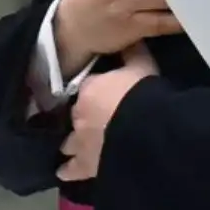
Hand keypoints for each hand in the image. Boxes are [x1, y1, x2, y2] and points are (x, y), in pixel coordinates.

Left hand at [57, 44, 157, 181]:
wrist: (144, 127)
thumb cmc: (143, 92)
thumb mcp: (142, 65)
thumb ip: (133, 52)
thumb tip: (130, 38)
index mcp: (89, 89)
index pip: (88, 86)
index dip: (96, 90)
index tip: (105, 92)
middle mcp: (79, 115)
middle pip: (76, 114)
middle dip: (84, 117)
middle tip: (96, 119)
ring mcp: (80, 141)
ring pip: (68, 142)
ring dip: (71, 143)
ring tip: (73, 146)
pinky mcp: (85, 165)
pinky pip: (71, 169)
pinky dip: (67, 170)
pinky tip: (64, 172)